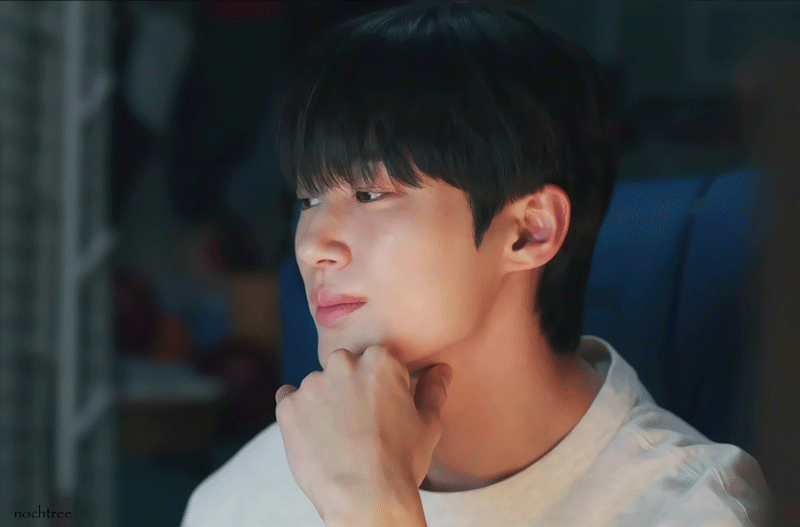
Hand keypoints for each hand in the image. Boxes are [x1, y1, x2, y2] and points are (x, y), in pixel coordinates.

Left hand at [274, 345, 451, 524]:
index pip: (376, 361)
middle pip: (344, 367)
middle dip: (349, 388)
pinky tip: (314, 437)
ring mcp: (312, 383)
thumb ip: (433, 390)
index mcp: (380, 361)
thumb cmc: (400, 462)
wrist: (364, 498)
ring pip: (317, 385)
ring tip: (337, 437)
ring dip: (324, 402)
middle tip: (359, 424)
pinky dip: (298, 414)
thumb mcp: (428, 425)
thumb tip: (441, 369)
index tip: (381, 410)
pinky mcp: (288, 406)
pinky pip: (288, 400)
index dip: (379, 387)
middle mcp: (343, 363)